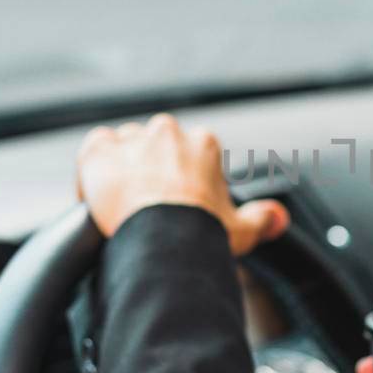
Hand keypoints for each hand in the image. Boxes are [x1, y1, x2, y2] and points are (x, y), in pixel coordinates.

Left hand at [74, 112, 288, 253]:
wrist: (160, 241)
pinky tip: (99, 198)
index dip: (183, 179)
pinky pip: (94, 150)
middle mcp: (167, 132)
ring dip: (122, 168)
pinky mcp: (98, 150)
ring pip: (123, 146)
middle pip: (156, 145)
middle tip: (149, 206)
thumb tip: (278, 217)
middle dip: (152, 169)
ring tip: (122, 204)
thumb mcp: (241, 229)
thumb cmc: (200, 233)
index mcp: (203, 143)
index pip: (189, 152)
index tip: (178, 203)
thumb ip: (264, 219)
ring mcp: (131, 139)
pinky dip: (93, 171)